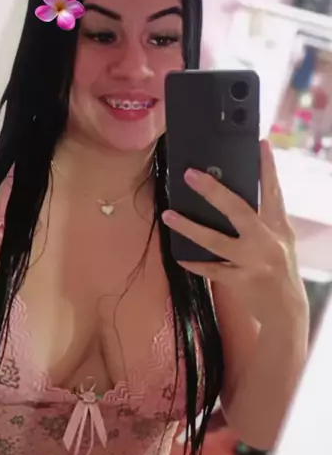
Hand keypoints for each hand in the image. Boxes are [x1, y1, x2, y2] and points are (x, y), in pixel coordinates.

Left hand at [162, 140, 308, 330]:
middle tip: (190, 175)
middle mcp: (267, 241)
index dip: (267, 167)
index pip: (273, 191)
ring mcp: (253, 262)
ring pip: (215, 240)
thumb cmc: (279, 268)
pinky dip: (194, 262)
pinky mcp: (240, 281)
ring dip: (189, 227)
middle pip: (237, 210)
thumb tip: (231, 197)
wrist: (287, 310)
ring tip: (169, 215)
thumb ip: (263, 219)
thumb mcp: (280, 240)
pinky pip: (211, 268)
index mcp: (278, 226)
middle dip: (213, 191)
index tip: (260, 143)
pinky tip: (180, 256)